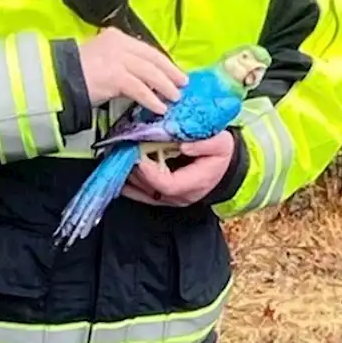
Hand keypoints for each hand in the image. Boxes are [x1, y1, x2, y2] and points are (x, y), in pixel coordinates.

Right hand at [78, 28, 187, 115]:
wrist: (58, 78)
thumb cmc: (76, 71)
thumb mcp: (101, 57)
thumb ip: (121, 61)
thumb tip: (144, 75)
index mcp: (116, 36)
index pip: (147, 49)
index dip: (164, 62)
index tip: (174, 72)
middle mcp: (119, 43)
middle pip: (152, 58)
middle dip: (170, 72)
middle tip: (182, 84)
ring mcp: (117, 58)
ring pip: (150, 73)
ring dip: (165, 87)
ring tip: (174, 98)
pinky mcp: (115, 76)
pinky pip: (140, 89)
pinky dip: (151, 99)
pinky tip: (158, 108)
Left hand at [120, 131, 234, 206]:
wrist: (223, 165)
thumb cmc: (220, 153)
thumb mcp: (221, 143)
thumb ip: (205, 144)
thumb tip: (183, 145)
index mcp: (194, 184)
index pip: (167, 185)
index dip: (150, 173)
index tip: (139, 156)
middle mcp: (180, 196)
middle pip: (151, 189)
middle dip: (136, 169)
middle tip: (125, 150)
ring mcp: (169, 199)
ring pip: (142, 192)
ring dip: (129, 174)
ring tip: (120, 155)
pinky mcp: (161, 196)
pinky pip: (140, 194)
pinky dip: (127, 183)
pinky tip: (118, 170)